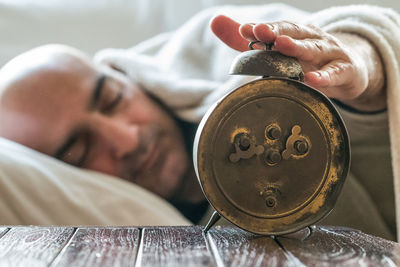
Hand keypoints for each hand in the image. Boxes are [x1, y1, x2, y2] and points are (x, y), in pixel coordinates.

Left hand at [210, 15, 384, 111]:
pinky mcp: (345, 71)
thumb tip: (214, 21)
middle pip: (293, 33)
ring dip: (298, 47)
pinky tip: (312, 80)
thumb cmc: (308, 60)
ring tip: (282, 45)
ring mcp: (330, 54)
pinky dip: (324, 77)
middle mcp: (311, 39)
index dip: (261, 29)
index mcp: (295, 34)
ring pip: (313, 49)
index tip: (244, 30)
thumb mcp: (280, 51)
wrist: (350, 69)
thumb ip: (247, 41)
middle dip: (276, 32)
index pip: (277, 29)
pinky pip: (335, 74)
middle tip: (259, 31)